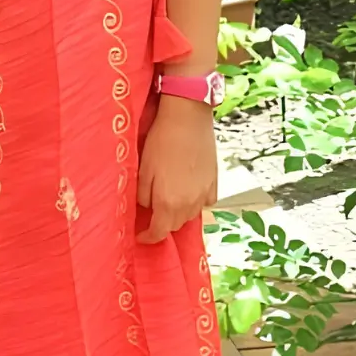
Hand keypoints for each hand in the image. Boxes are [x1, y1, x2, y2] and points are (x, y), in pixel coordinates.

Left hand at [136, 96, 217, 243]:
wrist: (188, 118)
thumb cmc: (161, 141)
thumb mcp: (143, 170)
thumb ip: (143, 196)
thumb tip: (147, 207)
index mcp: (168, 202)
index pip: (159, 232)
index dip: (148, 237)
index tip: (140, 235)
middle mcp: (189, 203)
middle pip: (175, 225)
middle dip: (162, 225)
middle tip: (152, 216)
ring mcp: (205, 193)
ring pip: (191, 215)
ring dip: (178, 215)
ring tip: (169, 203)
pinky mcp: (215, 182)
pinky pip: (205, 202)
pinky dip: (196, 203)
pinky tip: (188, 192)